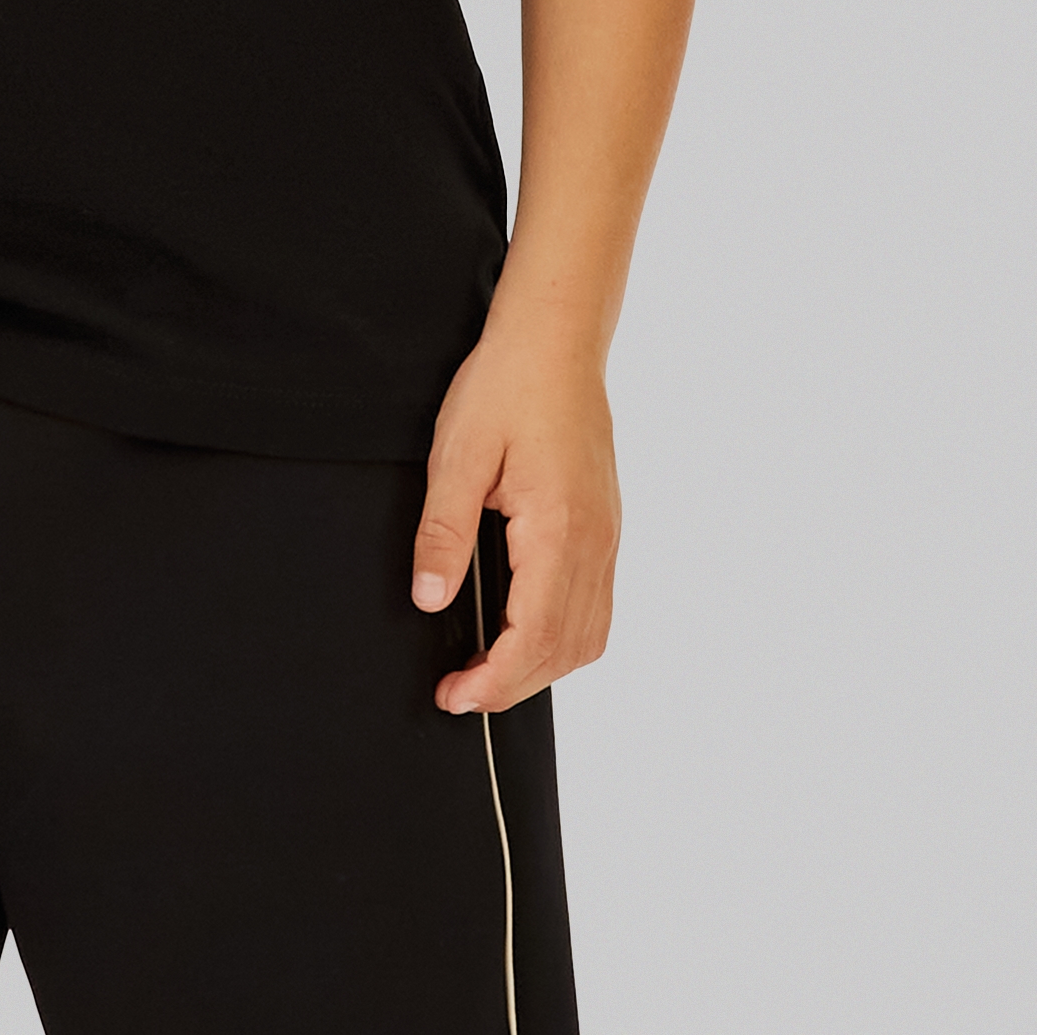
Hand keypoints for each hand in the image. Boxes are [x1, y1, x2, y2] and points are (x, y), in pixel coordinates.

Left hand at [410, 319, 620, 712]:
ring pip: (589, 635)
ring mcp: (607, 537)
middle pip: (565, 650)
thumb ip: (443, 533)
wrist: (555, 341)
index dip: (493, 681)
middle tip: (459, 693)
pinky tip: (527, 631)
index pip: (533, 638)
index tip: (453, 694)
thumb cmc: (505, 388)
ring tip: (490, 670)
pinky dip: (564, 637)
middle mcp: (593, 543)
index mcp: (558, 530)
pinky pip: (597, 606)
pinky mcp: (606, 527)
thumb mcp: (456, 456)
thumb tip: (430, 600)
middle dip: (513, 685)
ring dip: (542, 668)